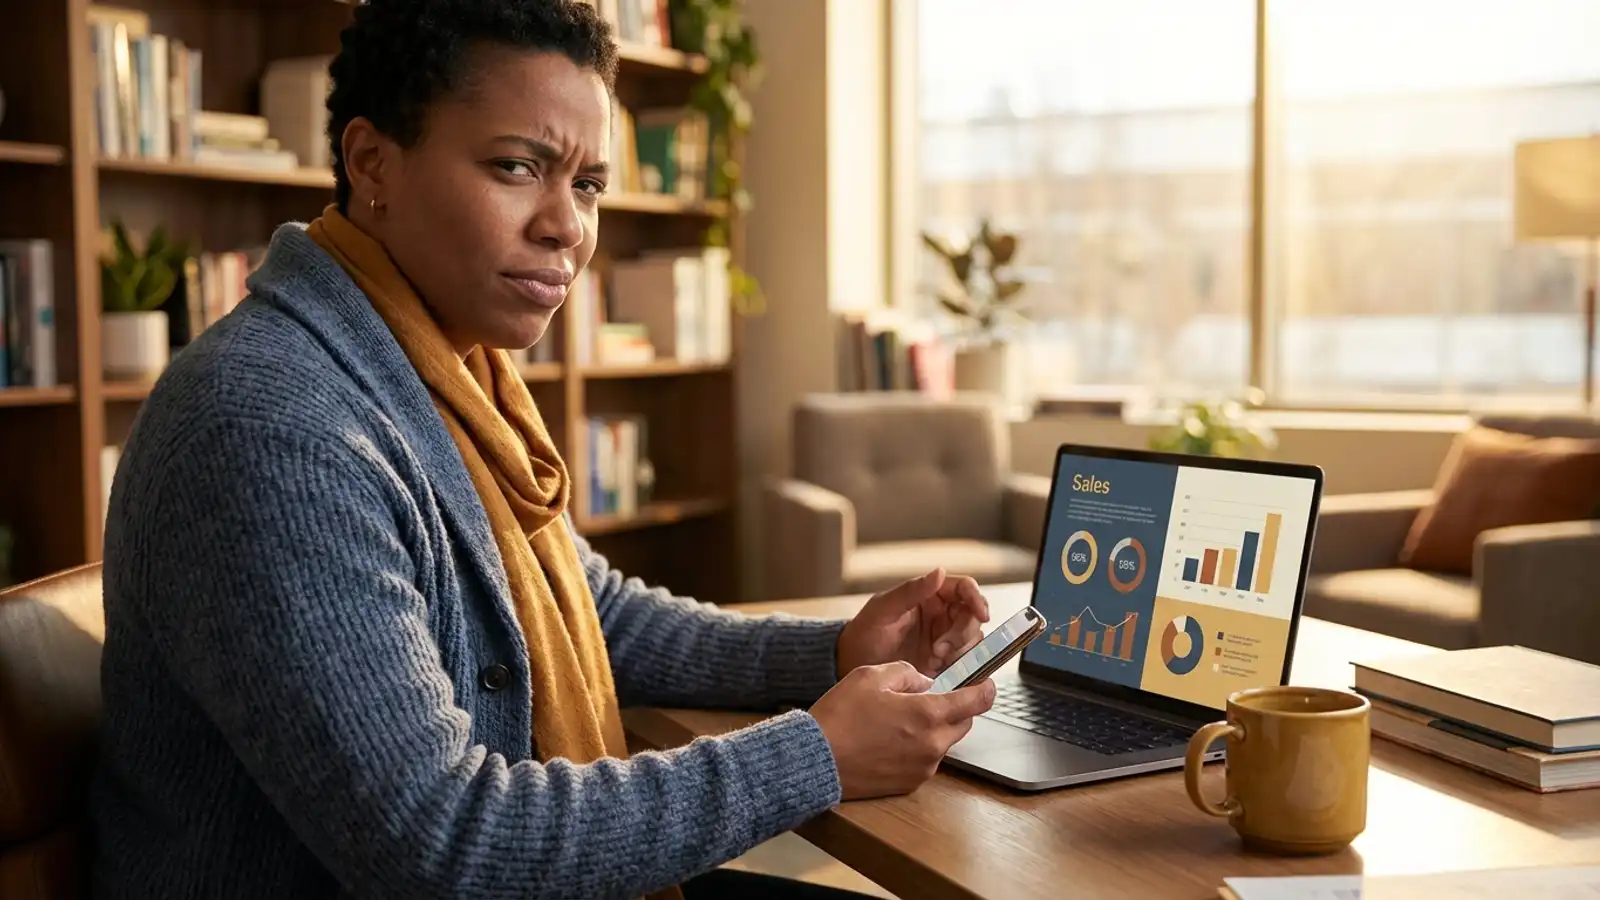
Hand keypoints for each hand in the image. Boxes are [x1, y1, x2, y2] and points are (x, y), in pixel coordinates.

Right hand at [810, 661, 996, 799]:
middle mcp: (932, 744)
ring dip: (934, 729)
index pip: (976, 701)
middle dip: (954, 708)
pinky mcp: (910, 783)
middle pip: (963, 723)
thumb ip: (906, 673)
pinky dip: (918, 748)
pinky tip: (891, 740)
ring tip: (900, 720)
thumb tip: (924, 682)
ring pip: (944, 742)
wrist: (816, 760)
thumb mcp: (870, 676)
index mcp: (928, 714)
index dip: (985, 690)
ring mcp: (923, 767)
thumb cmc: (840, 717)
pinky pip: (926, 760)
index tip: (987, 684)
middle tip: (929, 698)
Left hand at [836, 569, 989, 677]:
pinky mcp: (944, 664)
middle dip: (962, 633)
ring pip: (973, 640)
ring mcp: (944, 640)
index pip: (963, 589)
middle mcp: (940, 616)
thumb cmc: (863, 634)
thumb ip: (911, 591)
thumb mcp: (882, 609)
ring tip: (934, 660)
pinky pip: (966, 662)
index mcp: (929, 595)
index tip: (982, 614)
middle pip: (972, 617)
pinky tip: (937, 670)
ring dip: (960, 651)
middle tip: (941, 649)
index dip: (977, 598)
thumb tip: (939, 572)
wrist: (851, 666)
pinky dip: (959, 667)